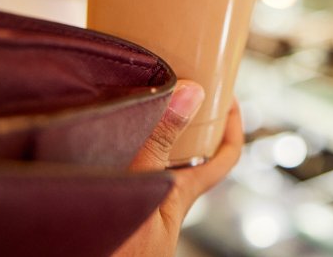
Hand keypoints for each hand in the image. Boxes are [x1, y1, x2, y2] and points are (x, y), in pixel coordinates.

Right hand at [111, 81, 243, 256]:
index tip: (227, 96)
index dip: (232, 128)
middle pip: (189, 160)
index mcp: (179, 194)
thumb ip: (161, 140)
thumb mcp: (140, 183)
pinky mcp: (120, 215)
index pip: (223, 159)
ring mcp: (143, 212)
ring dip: (149, 141)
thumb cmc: (119, 243)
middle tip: (175, 91)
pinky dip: (123, 157)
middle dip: (186, 126)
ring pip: (155, 170)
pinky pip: (128, 180)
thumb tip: (194, 92)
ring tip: (134, 108)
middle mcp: (164, 205)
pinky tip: (101, 143)